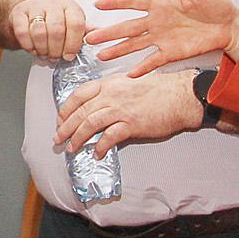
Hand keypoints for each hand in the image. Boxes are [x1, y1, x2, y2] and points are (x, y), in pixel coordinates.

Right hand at [9, 0, 86, 61]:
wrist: (32, 5)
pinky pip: (22, 32)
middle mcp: (53, 3)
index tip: (69, 56)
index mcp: (70, 6)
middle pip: (56, 30)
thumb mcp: (72, 21)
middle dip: (56, 50)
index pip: (75, 25)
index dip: (73, 44)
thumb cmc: (55, 17)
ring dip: (42, 49)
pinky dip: (28, 46)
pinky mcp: (19, 12)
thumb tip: (101, 35)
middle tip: (55, 57)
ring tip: (45, 54)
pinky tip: (34, 48)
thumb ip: (84, 31)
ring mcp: (34, 7)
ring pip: (39, 32)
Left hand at [54, 70, 201, 154]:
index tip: (60, 119)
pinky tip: (97, 153)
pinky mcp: (132, 124)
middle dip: (66, 126)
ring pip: (89, 123)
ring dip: (77, 137)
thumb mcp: (128, 84)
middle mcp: (111, 95)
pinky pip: (109, 137)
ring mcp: (121, 109)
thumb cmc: (158, 90)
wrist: (180, 96)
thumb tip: (96, 108)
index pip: (78, 94)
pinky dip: (100, 146)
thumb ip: (111, 93)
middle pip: (80, 111)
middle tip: (58, 137)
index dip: (66, 108)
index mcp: (109, 83)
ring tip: (72, 147)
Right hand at [85, 0, 238, 75]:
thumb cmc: (216, 4)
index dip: (116, 3)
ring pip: (134, 45)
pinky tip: (129, 73)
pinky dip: (142, 67)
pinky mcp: (172, 52)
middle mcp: (156, 21)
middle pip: (127, 27)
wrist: (230, 26)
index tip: (97, 4)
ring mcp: (162, 38)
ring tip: (101, 55)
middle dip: (108, 32)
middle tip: (90, 37)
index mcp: (160, 3)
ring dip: (118, 50)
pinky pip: (153, 61)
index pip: (133, 2)